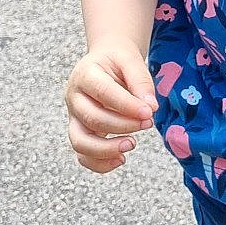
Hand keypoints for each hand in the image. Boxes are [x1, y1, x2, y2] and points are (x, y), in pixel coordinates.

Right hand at [65, 38, 157, 172]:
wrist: (104, 62)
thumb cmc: (117, 61)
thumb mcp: (130, 60)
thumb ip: (141, 80)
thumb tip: (151, 107)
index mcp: (85, 75)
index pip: (102, 93)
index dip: (127, 106)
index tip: (150, 112)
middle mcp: (74, 97)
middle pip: (92, 119)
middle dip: (123, 125)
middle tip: (148, 122)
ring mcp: (74, 117)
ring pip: (80, 142)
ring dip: (107, 149)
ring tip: (132, 144)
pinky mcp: (80, 131)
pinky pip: (82, 155)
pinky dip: (99, 163)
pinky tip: (121, 158)